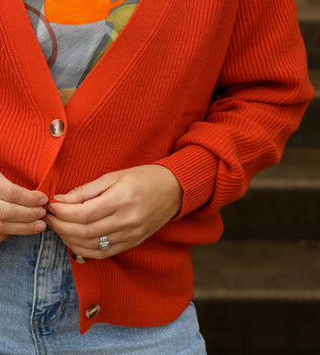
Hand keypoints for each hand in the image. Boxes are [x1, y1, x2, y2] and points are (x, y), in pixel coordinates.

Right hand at [0, 172, 47, 241]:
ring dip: (23, 228)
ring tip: (40, 225)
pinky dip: (8, 233)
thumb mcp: (2, 167)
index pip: (11, 193)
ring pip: (1, 226)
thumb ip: (11, 177)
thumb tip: (37, 189)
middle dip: (28, 214)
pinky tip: (20, 229)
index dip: (29, 198)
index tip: (43, 198)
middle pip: (6, 212)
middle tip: (42, 212)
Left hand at [45, 165, 182, 258]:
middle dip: (60, 225)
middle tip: (49, 217)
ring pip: (91, 246)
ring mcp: (130, 235)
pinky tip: (74, 240)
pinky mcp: (132, 243)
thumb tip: (60, 200)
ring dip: (68, 238)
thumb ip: (86, 190)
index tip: (51, 205)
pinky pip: (103, 253)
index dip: (62, 212)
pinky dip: (84, 250)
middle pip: (84, 231)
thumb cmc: (143, 178)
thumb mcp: (114, 176)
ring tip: (58, 227)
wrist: (174, 190)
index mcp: (121, 199)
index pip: (83, 213)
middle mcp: (126, 220)